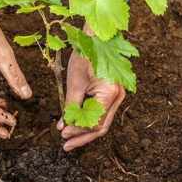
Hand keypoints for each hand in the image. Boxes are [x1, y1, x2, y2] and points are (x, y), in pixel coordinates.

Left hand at [56, 27, 124, 150]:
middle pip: (101, 126)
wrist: (96, 36)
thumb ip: (71, 106)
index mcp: (110, 94)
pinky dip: (88, 118)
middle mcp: (118, 96)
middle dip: (82, 136)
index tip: (63, 134)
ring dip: (84, 130)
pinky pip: (101, 111)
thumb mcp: (74, 82)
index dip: (78, 132)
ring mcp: (117, 95)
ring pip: (102, 121)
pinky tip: (76, 123)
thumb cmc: (85, 54)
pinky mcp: (112, 92)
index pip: (95, 123)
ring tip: (68, 137)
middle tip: (66, 145)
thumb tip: (64, 126)